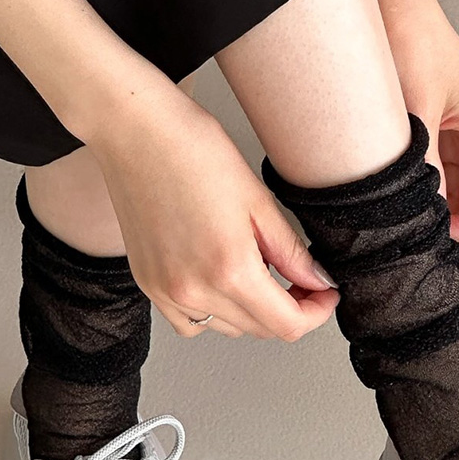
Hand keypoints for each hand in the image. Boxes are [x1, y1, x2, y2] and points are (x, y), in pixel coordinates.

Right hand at [86, 80, 338, 339]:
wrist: (134, 129)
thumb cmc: (193, 150)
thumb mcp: (259, 201)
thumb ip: (292, 253)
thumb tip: (318, 282)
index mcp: (230, 270)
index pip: (287, 325)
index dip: (316, 313)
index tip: (325, 293)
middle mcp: (195, 290)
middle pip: (261, 330)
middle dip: (290, 311)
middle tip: (302, 280)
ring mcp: (167, 292)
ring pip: (230, 328)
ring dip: (254, 312)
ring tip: (261, 273)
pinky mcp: (148, 285)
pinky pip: (192, 323)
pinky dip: (216, 313)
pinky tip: (223, 284)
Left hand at [385, 0, 458, 242]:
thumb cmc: (411, 38)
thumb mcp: (417, 114)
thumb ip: (424, 170)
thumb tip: (424, 214)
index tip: (441, 232)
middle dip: (456, 218)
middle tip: (420, 226)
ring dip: (440, 203)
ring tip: (408, 209)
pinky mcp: (442, 129)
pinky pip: (442, 171)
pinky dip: (427, 186)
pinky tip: (403, 189)